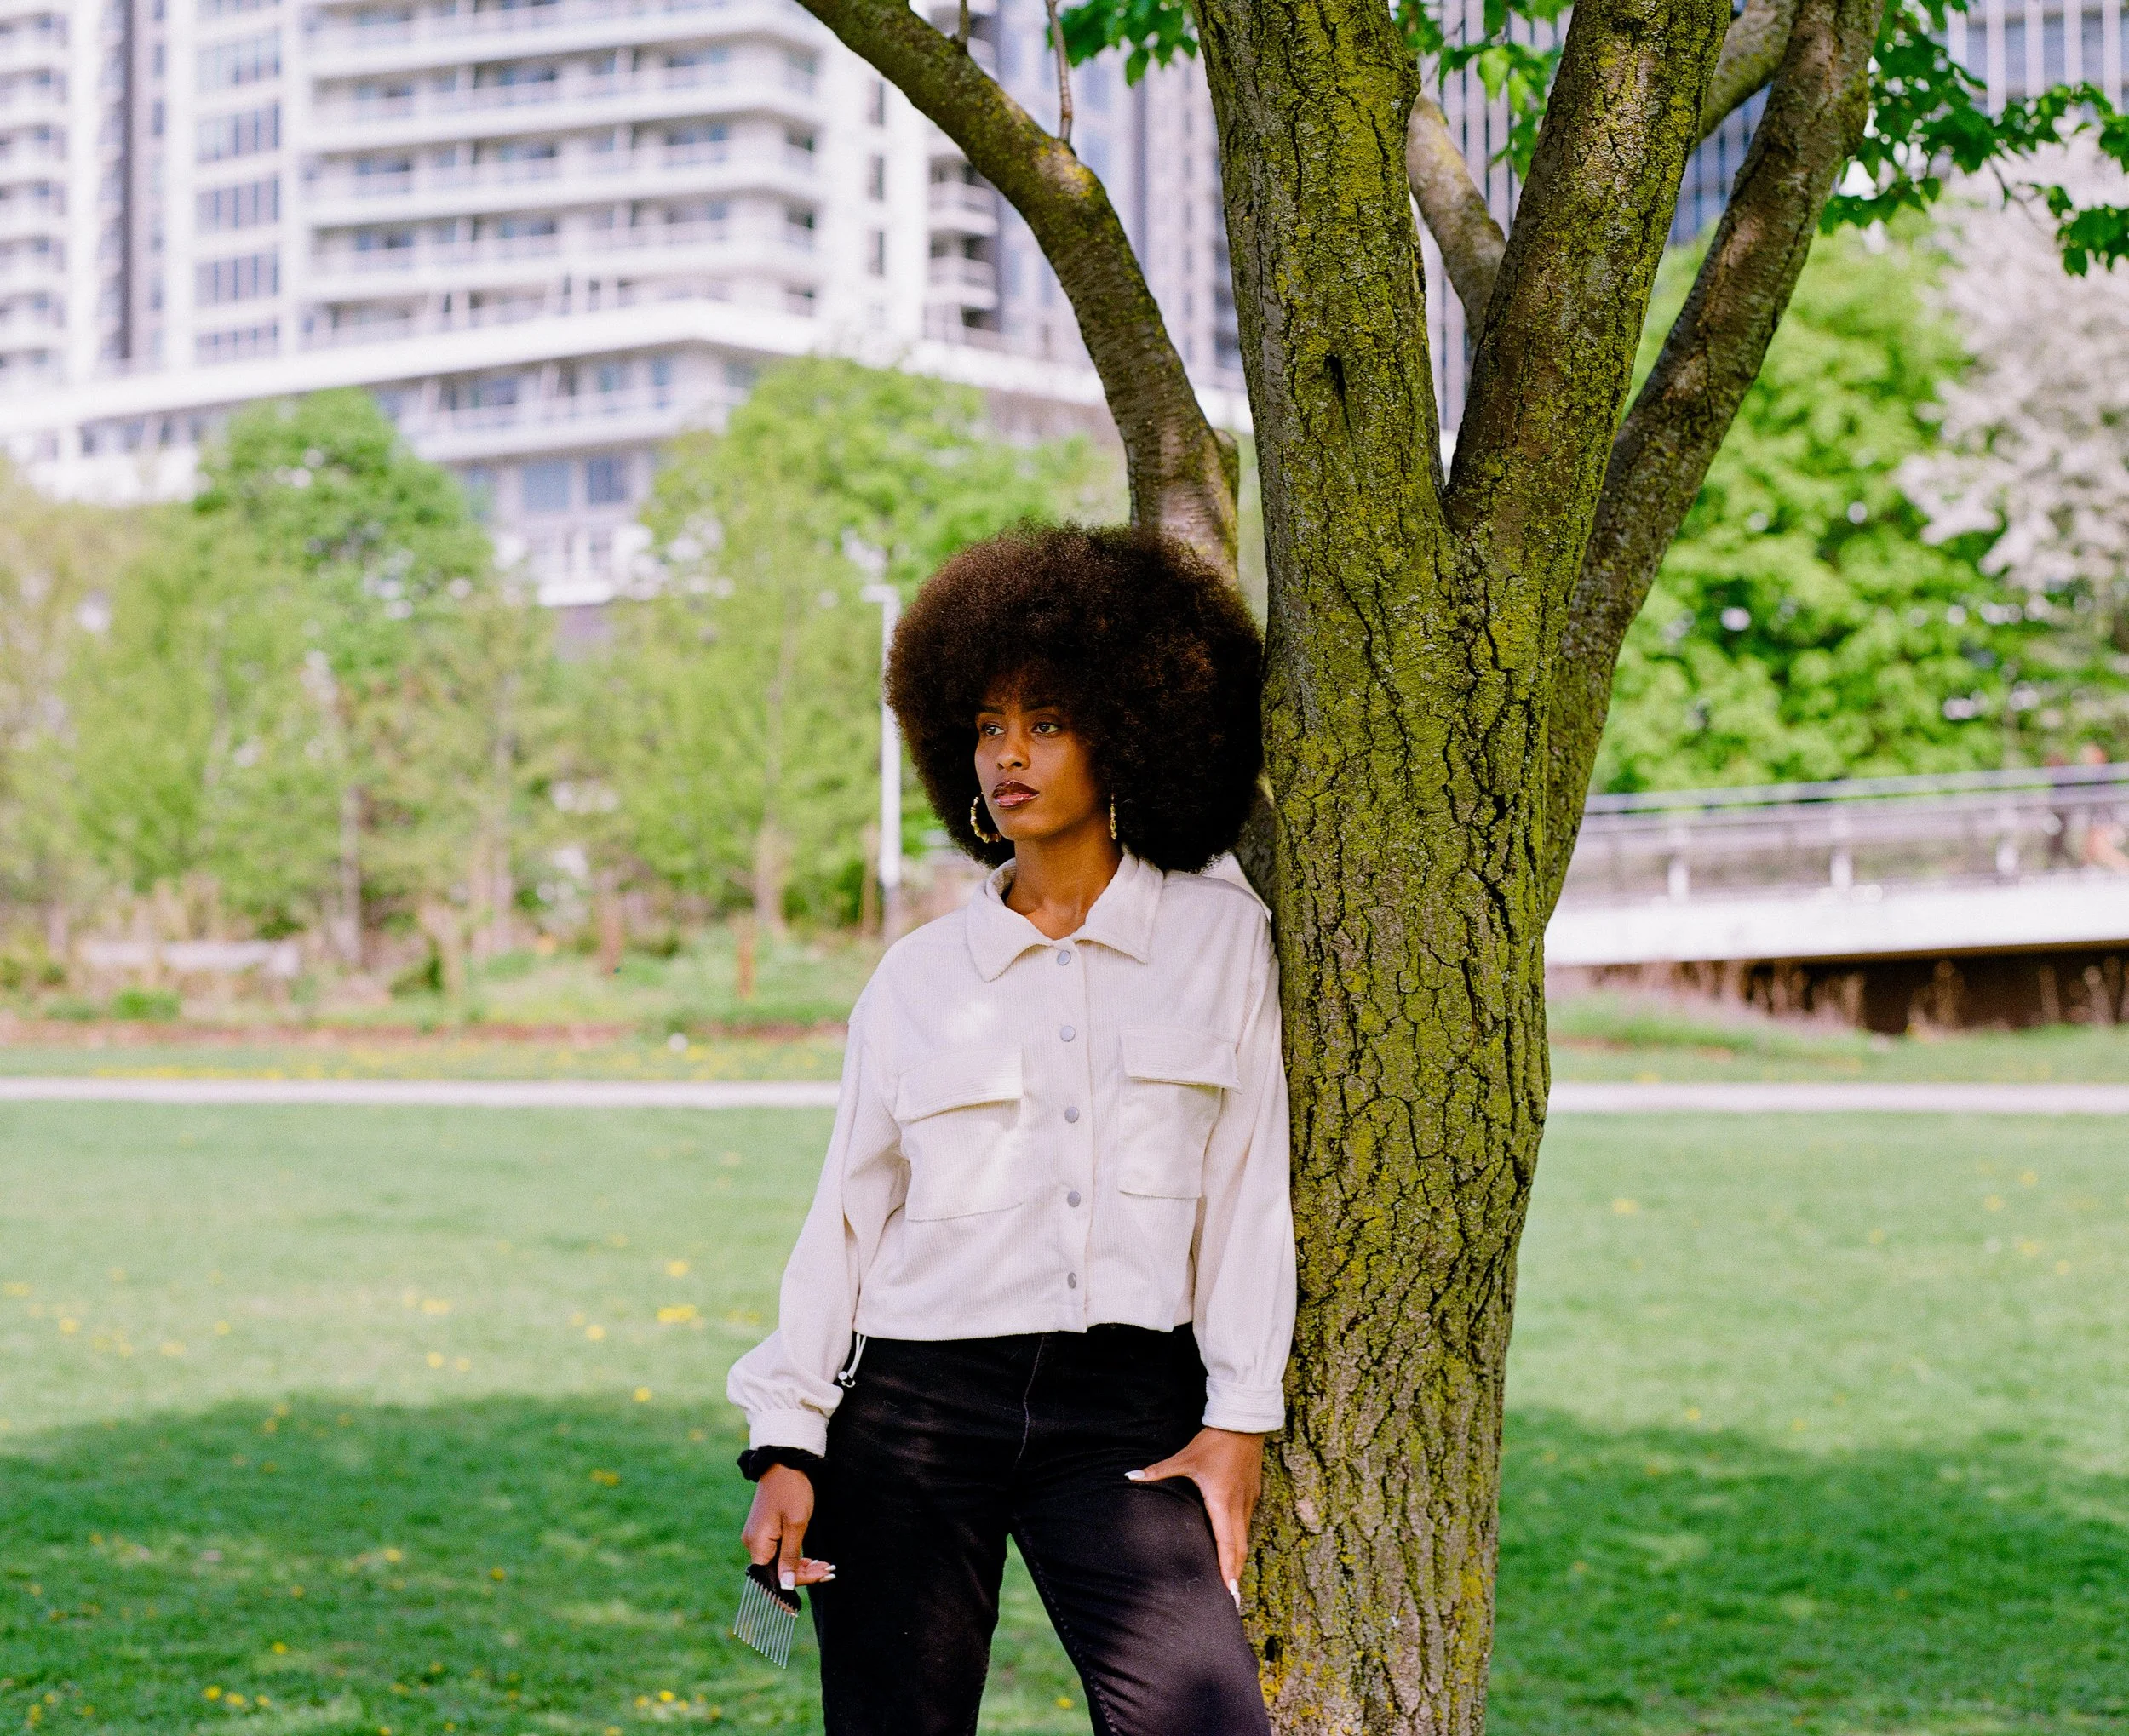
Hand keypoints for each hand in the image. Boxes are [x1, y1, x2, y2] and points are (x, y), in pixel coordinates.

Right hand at [740, 1464, 835, 1590]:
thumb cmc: (792, 1490)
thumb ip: (790, 1557)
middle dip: (804, 1574)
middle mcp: (754, 1543)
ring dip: (803, 1567)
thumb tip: (785, 1586)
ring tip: (826, 1566)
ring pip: (780, 1562)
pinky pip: (779, 1551)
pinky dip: (796, 1556)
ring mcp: (759, 1537)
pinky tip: (813, 1560)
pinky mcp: (766, 1530)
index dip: (796, 1583)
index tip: (820, 1579)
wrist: (785, 1461)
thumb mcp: (796, 1524)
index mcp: (758, 1544)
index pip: (773, 1578)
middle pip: (777, 1571)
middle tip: (829, 1571)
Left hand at [1127, 1427, 1265, 1604]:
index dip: (1227, 1570)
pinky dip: (1242, 1543)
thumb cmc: (1212, 1442)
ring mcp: (1248, 1501)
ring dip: (1239, 1562)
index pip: (1227, 1544)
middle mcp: (1238, 1506)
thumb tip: (1129, 1476)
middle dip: (1235, 1576)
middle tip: (1232, 1602)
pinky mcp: (1253, 1494)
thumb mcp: (1184, 1457)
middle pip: (1240, 1550)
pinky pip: (1247, 1525)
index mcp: (1221, 1502)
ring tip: (1233, 1585)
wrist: (1243, 1423)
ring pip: (1245, 1539)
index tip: (1230, 1593)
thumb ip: (1157, 1471)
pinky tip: (1236, 1551)